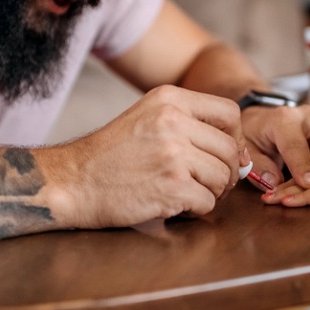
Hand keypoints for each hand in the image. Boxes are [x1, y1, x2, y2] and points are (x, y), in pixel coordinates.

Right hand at [46, 85, 248, 227]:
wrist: (72, 181)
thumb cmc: (108, 155)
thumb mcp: (146, 118)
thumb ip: (188, 124)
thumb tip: (237, 150)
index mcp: (169, 99)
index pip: (230, 112)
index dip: (234, 138)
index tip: (223, 154)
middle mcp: (174, 121)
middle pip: (230, 149)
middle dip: (225, 172)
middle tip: (208, 183)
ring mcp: (173, 154)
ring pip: (222, 177)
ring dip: (211, 192)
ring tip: (187, 193)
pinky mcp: (172, 186)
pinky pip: (207, 202)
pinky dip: (196, 210)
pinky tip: (175, 205)